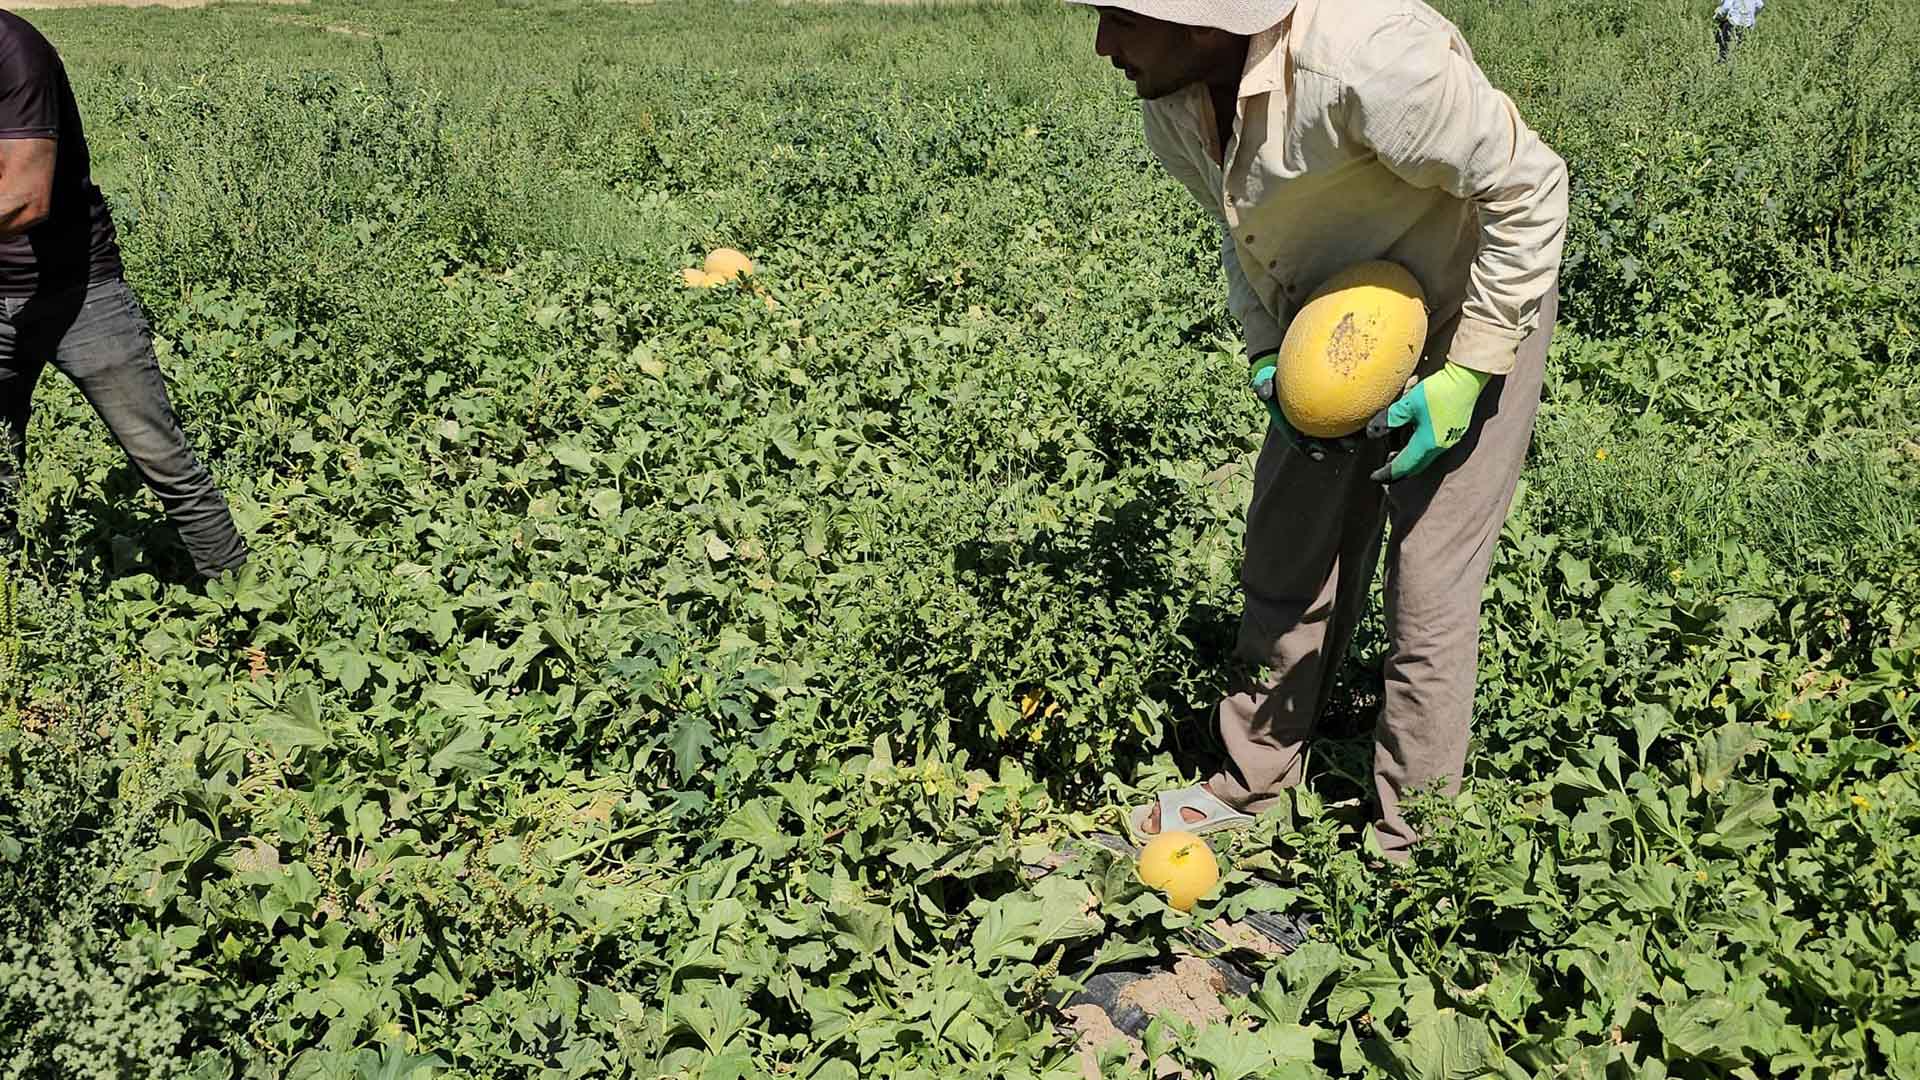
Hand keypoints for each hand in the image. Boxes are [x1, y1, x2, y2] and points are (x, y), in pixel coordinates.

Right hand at [1250, 359, 1359, 461]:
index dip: (1312, 450)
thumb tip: (1263, 391)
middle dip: (1341, 446)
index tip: (1320, 456)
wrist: (1287, 361)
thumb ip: (1263, 383)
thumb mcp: (1265, 376)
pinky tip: (1378, 403)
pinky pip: (1356, 405)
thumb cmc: (1275, 372)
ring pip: (1347, 426)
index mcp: (1297, 425)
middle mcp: (1315, 423)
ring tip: (1370, 432)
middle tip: (1350, 447)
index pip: (1305, 442)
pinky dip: (1366, 407)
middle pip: (1330, 439)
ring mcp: (1331, 413)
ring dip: (1359, 432)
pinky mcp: (1344, 400)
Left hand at [1365, 362, 1490, 481]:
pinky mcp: (1455, 432)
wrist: (1467, 379)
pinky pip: (1434, 448)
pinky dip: (1420, 448)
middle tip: (1385, 469)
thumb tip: (1372, 432)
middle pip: (1417, 466)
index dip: (1388, 472)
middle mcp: (1440, 447)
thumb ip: (1390, 420)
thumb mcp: (1408, 404)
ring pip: (1426, 457)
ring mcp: (1450, 440)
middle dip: (1400, 469)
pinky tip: (1414, 437)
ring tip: (1396, 451)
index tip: (1375, 477)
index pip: (1404, 465)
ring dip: (1411, 458)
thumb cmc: (1438, 390)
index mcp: (1427, 444)